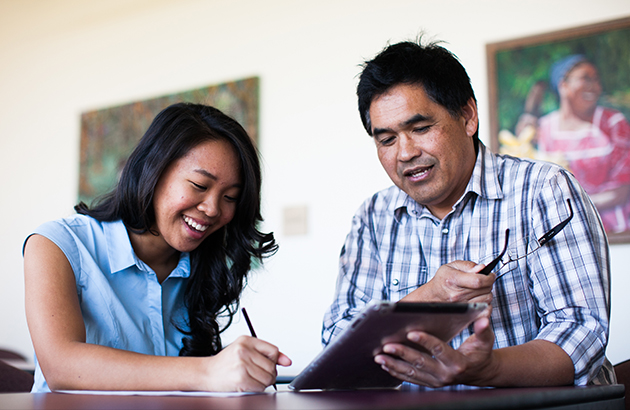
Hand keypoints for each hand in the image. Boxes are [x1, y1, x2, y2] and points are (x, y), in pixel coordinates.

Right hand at [201, 336, 290, 391]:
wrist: (206, 373)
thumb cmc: (226, 363)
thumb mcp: (244, 350)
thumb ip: (266, 353)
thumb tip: (287, 361)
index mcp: (246, 340)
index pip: (273, 350)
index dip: (274, 361)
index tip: (270, 364)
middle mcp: (244, 350)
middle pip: (272, 366)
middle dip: (268, 373)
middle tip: (257, 374)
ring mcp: (242, 364)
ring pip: (268, 377)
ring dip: (263, 382)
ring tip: (252, 379)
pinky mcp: (241, 378)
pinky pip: (260, 387)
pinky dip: (257, 388)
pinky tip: (248, 384)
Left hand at [374, 309, 496, 387]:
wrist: (480, 373)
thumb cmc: (481, 353)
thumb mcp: (485, 341)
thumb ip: (483, 330)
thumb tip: (483, 319)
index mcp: (458, 362)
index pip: (439, 350)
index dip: (425, 341)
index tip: (411, 332)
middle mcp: (446, 374)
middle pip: (421, 362)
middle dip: (402, 353)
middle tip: (387, 345)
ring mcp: (436, 380)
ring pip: (412, 373)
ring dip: (394, 364)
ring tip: (379, 356)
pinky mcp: (430, 383)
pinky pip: (410, 378)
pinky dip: (396, 372)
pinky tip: (385, 364)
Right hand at [403, 261, 494, 304]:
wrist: (433, 296)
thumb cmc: (443, 280)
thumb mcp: (451, 266)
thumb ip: (468, 266)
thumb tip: (482, 268)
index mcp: (453, 280)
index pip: (478, 281)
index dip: (489, 277)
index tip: (490, 275)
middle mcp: (457, 295)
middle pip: (485, 289)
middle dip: (488, 283)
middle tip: (483, 280)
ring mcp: (462, 306)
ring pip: (487, 299)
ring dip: (487, 293)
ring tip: (479, 289)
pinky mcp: (466, 314)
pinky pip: (485, 311)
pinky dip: (487, 304)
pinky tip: (481, 298)